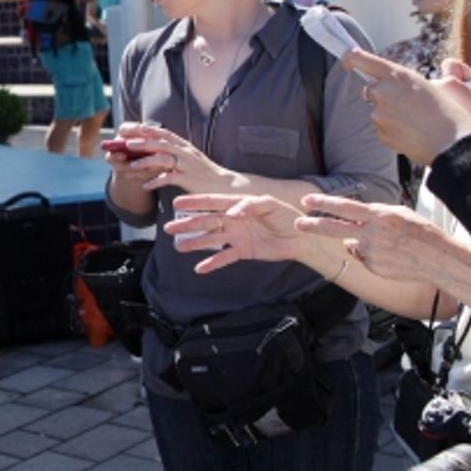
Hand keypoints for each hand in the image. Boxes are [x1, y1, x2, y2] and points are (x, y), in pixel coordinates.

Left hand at [113, 122, 229, 193]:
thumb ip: (177, 152)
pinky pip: (168, 179)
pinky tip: (145, 186)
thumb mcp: (192, 158)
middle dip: (143, 143)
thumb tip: (159, 149)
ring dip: (146, 162)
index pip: (167, 134)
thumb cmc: (206, 173)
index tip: (137, 127)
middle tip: (127, 143)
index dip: (152, 130)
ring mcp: (187, 165)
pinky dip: (155, 182)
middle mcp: (186, 153)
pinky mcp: (188, 179)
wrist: (225, 185)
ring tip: (132, 166)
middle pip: (162, 144)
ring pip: (163, 159)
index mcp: (186, 147)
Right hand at [166, 193, 308, 273]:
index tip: (177, 203)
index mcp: (238, 205)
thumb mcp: (271, 204)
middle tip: (168, 228)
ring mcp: (236, 236)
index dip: (195, 202)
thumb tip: (233, 212)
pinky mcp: (243, 251)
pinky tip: (199, 268)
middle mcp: (233, 220)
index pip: (213, 202)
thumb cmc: (288, 216)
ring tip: (179, 246)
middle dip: (188, 224)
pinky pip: (224, 258)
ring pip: (211, 239)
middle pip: (206, 222)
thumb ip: (250, 205)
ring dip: (195, 243)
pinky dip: (212, 263)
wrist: (302, 238)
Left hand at [295, 193, 449, 285]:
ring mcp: (372, 252)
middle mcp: (372, 233)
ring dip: (359, 244)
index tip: (306, 201)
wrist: (441, 260)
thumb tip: (356, 220)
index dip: (323, 203)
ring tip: (386, 246)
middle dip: (313, 225)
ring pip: (352, 245)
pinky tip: (390, 257)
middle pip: (334, 228)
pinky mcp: (374, 268)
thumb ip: (374, 216)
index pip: (344, 207)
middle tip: (298, 223)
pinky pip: (364, 260)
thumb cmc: (423, 234)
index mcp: (380, 215)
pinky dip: (371, 258)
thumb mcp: (399, 214)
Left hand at [341, 49, 470, 165]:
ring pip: (377, 111)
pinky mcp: (379, 131)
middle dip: (382, 96)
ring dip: (389, 115)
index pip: (361, 59)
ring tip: (416, 121)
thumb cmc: (447, 114)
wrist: (453, 142)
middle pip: (370, 90)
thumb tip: (387, 87)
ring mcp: (379, 113)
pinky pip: (381, 127)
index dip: (351, 59)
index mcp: (397, 75)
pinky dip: (392, 129)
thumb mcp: (426, 87)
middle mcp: (383, 91)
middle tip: (407, 106)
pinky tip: (411, 132)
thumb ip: (401, 84)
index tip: (347, 61)